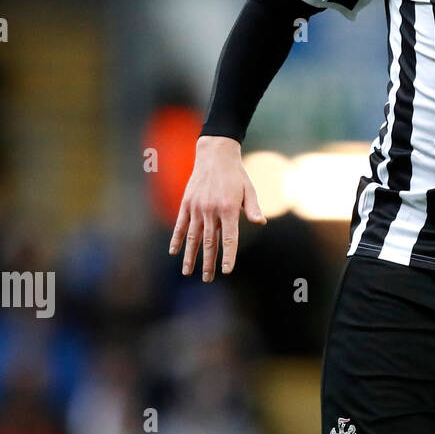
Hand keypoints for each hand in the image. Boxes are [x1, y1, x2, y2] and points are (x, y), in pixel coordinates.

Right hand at [170, 135, 265, 281]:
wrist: (215, 154)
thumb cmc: (236, 174)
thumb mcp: (249, 189)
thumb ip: (253, 207)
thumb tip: (260, 222)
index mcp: (228, 208)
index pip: (229, 238)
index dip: (228, 255)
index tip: (227, 271)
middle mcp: (211, 210)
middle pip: (210, 242)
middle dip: (209, 262)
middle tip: (208, 279)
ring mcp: (196, 207)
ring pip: (192, 237)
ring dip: (190, 256)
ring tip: (188, 272)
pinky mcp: (186, 203)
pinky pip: (180, 224)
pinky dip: (176, 239)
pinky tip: (173, 252)